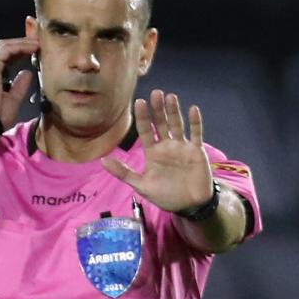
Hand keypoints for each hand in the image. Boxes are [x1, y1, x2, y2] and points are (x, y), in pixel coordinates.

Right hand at [0, 36, 38, 127]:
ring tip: (37, 42)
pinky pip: (7, 49)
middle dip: (21, 43)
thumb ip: (20, 85)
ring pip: (5, 46)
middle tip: (37, 42)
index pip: (4, 58)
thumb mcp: (13, 99)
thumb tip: (27, 73)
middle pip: (4, 48)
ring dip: (22, 42)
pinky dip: (20, 46)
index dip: (19, 52)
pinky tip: (32, 47)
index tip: (34, 51)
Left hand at [101, 89, 213, 212]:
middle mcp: (166, 146)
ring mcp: (182, 147)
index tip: (138, 102)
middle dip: (158, 109)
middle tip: (155, 93)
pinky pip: (196, 134)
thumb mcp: (140, 185)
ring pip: (177, 125)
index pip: (146, 130)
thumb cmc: (164, 195)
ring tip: (170, 96)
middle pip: (161, 123)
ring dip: (174, 111)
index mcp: (152, 152)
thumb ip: (123, 172)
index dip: (143, 117)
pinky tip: (193, 109)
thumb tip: (102, 160)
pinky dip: (195, 122)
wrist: (188, 205)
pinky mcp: (197, 151)